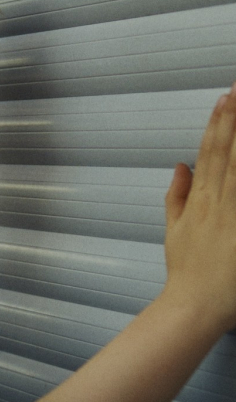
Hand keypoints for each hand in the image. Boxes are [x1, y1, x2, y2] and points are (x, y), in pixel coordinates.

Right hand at [164, 85, 235, 331]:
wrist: (195, 302)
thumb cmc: (185, 268)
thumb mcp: (173, 229)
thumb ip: (176, 195)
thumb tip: (180, 166)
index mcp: (198, 199)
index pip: (209, 153)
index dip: (216, 124)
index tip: (223, 99)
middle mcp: (216, 201)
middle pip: (227, 152)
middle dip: (233, 119)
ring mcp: (232, 215)